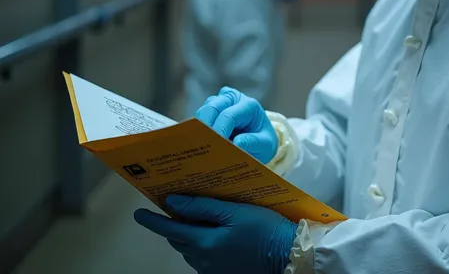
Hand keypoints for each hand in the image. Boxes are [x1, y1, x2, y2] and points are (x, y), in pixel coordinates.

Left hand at [135, 195, 297, 273]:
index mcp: (204, 243)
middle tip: (171, 208)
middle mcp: (203, 260)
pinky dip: (200, 245)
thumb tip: (172, 202)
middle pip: (178, 240)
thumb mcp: (235, 211)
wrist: (288, 254)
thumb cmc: (265, 229)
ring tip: (194, 218)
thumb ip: (202, 207)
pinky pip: (202, 259)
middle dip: (172, 225)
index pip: (170, 229)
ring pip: (189, 250)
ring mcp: (212, 270)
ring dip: (187, 235)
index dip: (152, 220)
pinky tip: (212, 234)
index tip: (138, 213)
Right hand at [196, 87, 277, 163]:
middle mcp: (232, 99)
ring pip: (202, 111)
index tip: (215, 148)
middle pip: (211, 108)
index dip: (219, 130)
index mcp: (248, 105)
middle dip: (205, 128)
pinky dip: (197, 131)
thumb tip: (236, 143)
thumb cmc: (262, 141)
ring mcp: (219, 102)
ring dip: (199, 129)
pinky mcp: (209, 110)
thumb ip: (254, 143)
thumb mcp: (266, 145)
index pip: (229, 115)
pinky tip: (197, 146)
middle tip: (202, 147)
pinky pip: (198, 119)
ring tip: (200, 148)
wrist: (258, 140)